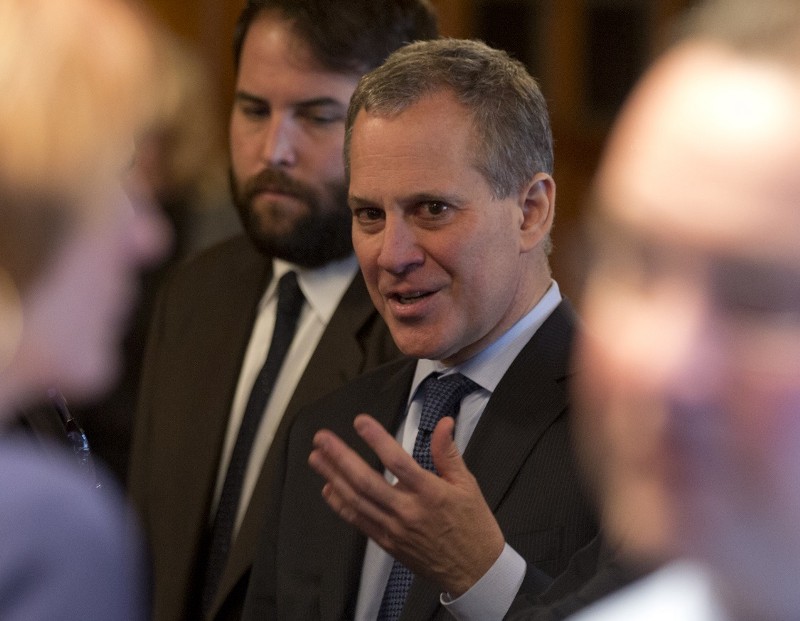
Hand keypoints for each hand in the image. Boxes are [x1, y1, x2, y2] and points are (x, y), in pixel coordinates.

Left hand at [308, 413, 504, 595]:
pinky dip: (341, 505)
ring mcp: (395, 529)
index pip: (398, 461)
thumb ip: (448, 453)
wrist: (476, 572)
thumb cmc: (473, 526)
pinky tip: (329, 488)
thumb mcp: (467, 485)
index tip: (360, 421)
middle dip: (341, 458)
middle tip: (322, 439)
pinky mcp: (388, 543)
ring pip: (357, 501)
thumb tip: (444, 423)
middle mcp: (409, 511)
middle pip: (367, 481)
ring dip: (333, 477)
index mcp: (431, 493)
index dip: (377, 439)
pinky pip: (359, 522)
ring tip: (316, 458)